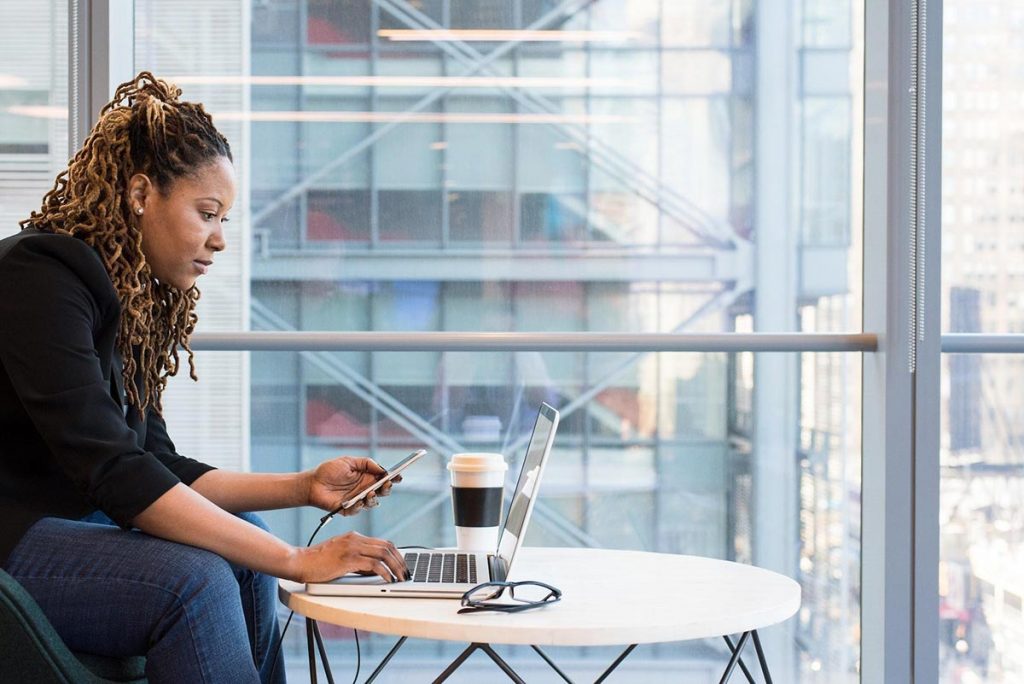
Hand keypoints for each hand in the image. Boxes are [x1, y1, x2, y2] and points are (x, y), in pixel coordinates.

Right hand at [295, 531, 409, 582]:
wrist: (299, 562)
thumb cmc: (317, 562)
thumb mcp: (341, 556)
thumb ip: (358, 559)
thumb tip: (376, 570)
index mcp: (354, 537)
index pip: (383, 542)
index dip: (396, 554)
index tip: (402, 565)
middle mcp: (355, 539)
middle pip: (387, 546)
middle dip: (400, 560)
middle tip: (406, 573)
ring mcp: (352, 548)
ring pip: (384, 553)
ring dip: (396, 567)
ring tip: (400, 578)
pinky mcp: (348, 559)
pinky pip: (374, 564)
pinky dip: (384, 572)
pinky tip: (388, 580)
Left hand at [306, 456, 400, 515]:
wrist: (312, 483)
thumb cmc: (329, 470)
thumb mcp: (349, 461)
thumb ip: (366, 463)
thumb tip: (382, 469)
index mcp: (367, 477)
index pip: (384, 479)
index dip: (392, 478)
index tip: (398, 476)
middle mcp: (364, 489)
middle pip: (382, 492)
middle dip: (387, 489)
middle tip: (385, 485)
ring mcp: (357, 500)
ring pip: (373, 503)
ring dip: (374, 498)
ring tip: (370, 493)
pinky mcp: (348, 509)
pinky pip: (358, 510)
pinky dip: (360, 506)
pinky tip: (359, 501)